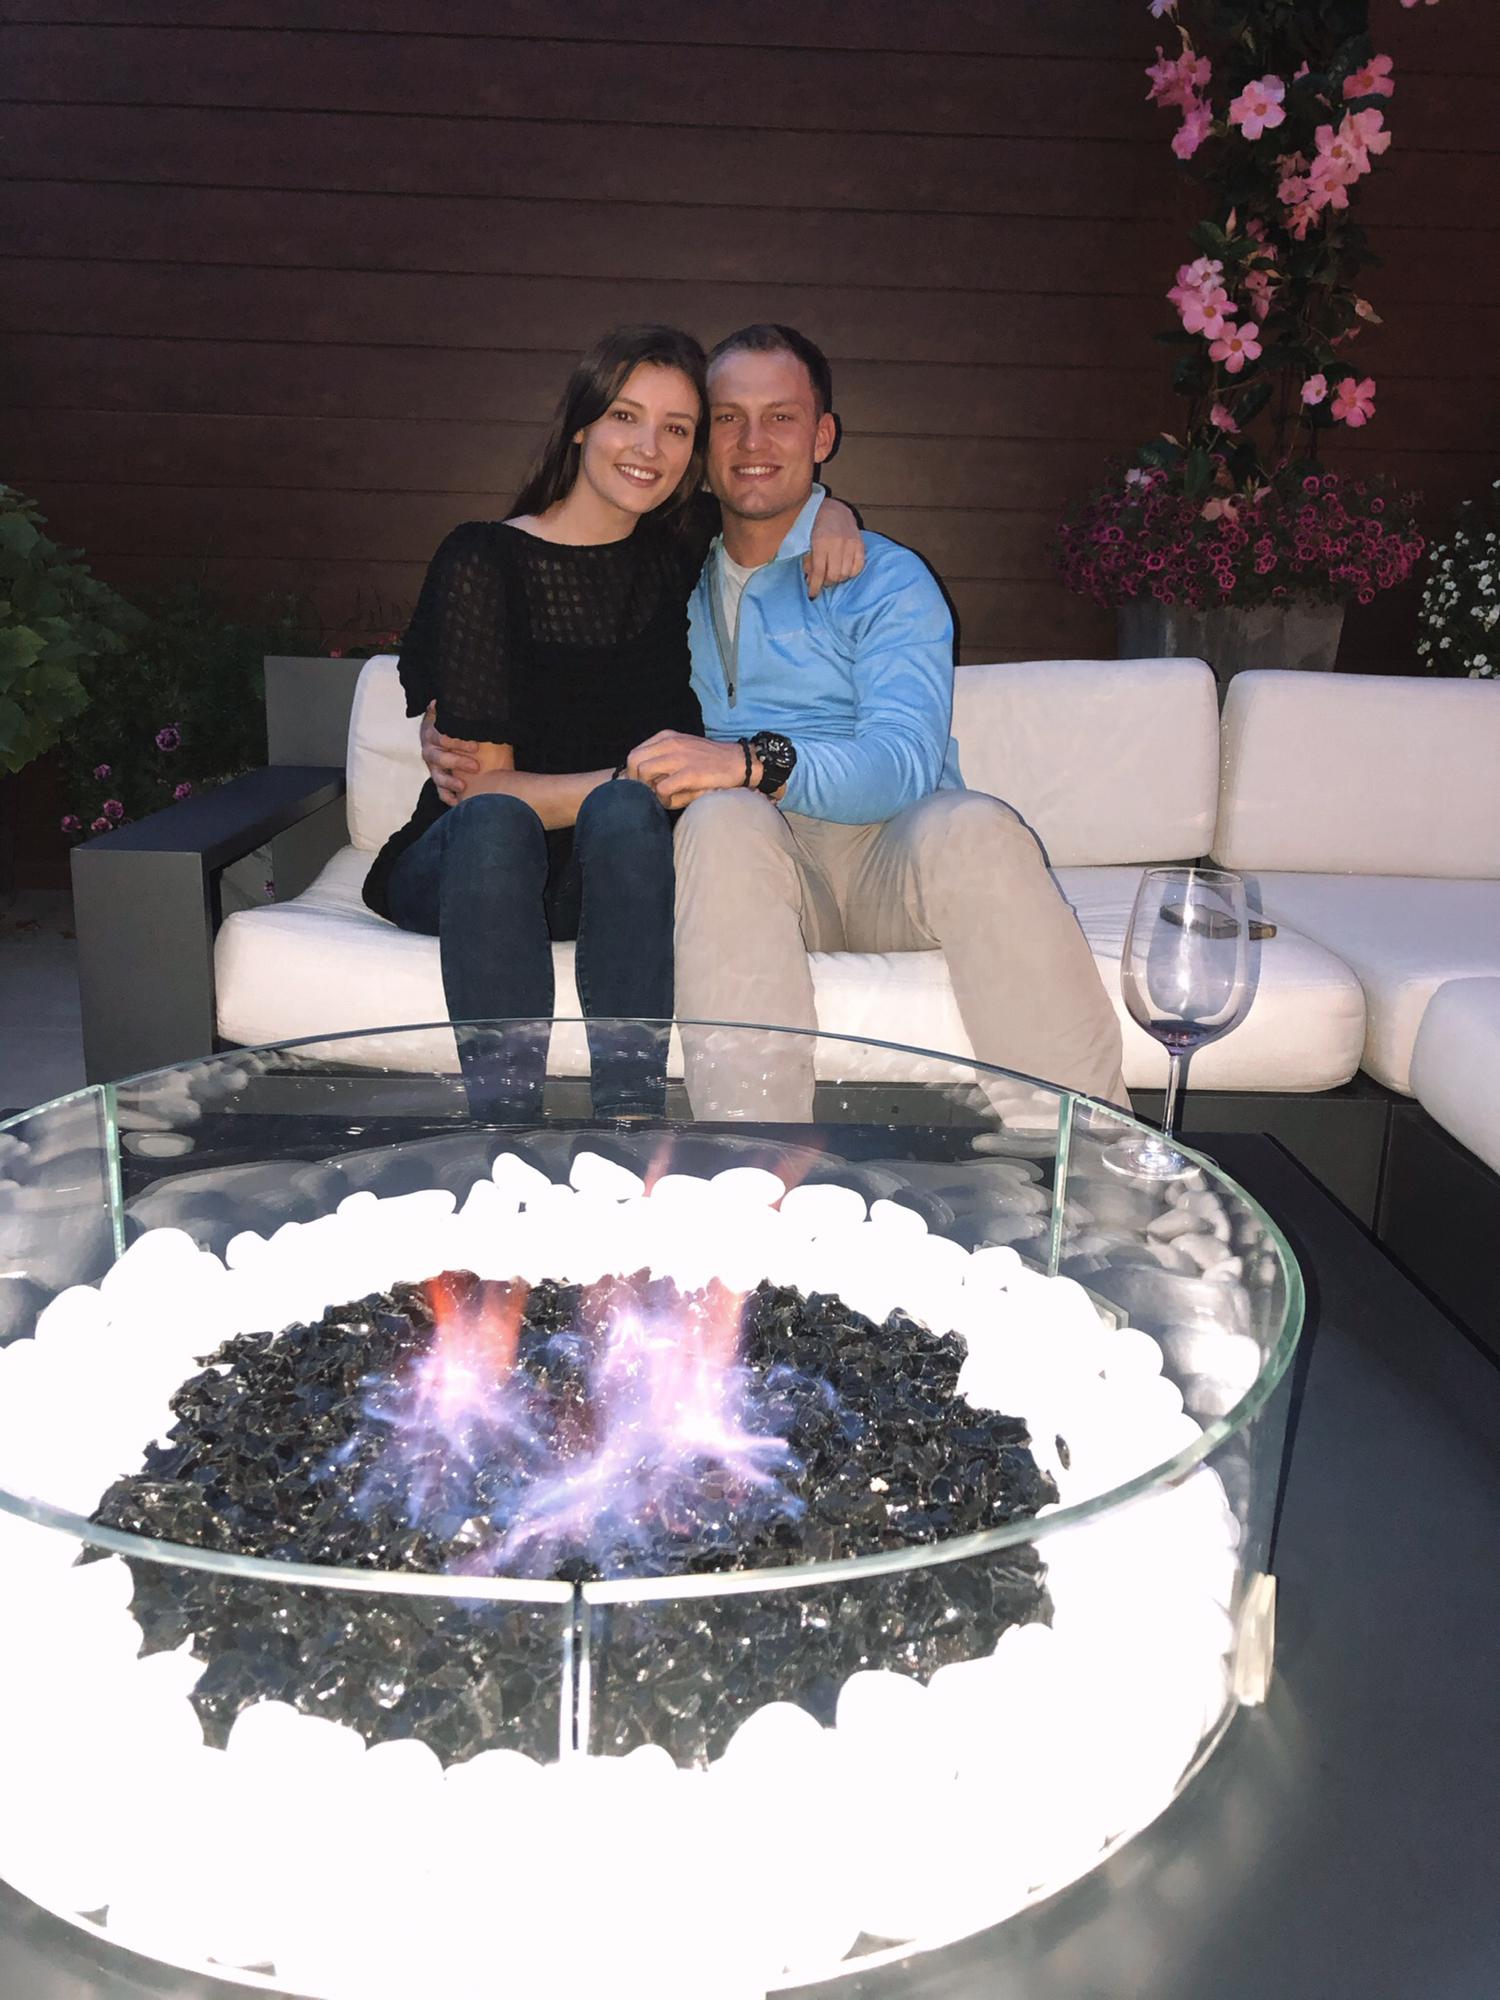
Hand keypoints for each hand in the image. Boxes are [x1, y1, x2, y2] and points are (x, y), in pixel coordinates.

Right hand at [420, 705, 511, 803]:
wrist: (442, 729)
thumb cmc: (455, 722)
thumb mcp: (453, 714)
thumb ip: (455, 708)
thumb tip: (446, 700)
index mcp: (432, 731)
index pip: (443, 737)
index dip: (458, 742)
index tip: (476, 746)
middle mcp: (429, 749)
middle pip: (439, 758)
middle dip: (457, 762)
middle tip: (475, 767)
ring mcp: (432, 766)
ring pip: (437, 776)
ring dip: (449, 782)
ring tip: (463, 787)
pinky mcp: (437, 778)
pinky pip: (439, 791)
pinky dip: (448, 797)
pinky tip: (458, 802)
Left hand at [627, 732, 753, 809]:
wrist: (739, 762)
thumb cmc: (709, 761)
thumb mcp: (683, 750)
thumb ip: (662, 759)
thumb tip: (639, 777)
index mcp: (667, 737)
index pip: (635, 753)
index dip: (633, 773)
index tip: (643, 784)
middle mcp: (670, 743)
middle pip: (633, 762)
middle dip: (636, 781)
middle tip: (649, 792)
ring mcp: (679, 757)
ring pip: (644, 773)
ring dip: (649, 789)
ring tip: (662, 796)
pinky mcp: (689, 774)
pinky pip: (662, 788)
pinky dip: (663, 798)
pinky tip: (673, 801)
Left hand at [803, 495, 864, 598]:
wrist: (834, 511)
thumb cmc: (816, 528)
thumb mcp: (806, 542)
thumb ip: (808, 561)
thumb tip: (810, 580)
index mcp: (821, 542)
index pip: (819, 571)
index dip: (815, 586)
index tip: (812, 595)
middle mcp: (837, 543)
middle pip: (833, 575)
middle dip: (826, 583)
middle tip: (823, 583)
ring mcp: (851, 544)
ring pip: (845, 573)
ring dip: (838, 579)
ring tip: (832, 576)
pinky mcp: (860, 545)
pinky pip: (858, 567)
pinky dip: (850, 573)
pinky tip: (843, 572)